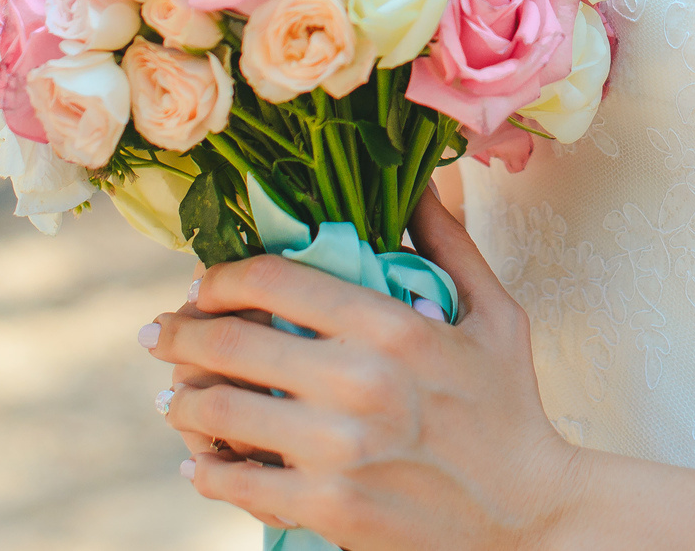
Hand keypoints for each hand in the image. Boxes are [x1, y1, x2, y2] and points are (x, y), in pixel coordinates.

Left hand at [144, 189, 588, 549]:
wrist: (531, 517)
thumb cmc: (510, 408)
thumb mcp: (495, 313)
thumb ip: (448, 242)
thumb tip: (422, 178)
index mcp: (394, 325)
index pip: (274, 280)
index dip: (222, 277)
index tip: (205, 285)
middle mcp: (360, 383)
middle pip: (230, 341)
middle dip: (180, 333)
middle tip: (162, 335)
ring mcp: (339, 451)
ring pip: (218, 412)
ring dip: (181, 402)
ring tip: (174, 400)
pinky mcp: (328, 510)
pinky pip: (235, 483)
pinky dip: (206, 472)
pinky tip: (201, 464)